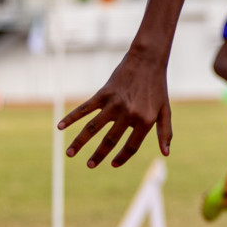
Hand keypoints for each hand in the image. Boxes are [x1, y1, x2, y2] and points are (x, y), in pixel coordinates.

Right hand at [57, 52, 172, 167]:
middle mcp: (128, 114)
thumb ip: (165, 132)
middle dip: (98, 155)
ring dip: (79, 142)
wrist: (147, 61)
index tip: (113, 164)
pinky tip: (60, 127)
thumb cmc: (157, 87)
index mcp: (145, 120)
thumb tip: (165, 153)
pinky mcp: (103, 94)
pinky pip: (84, 109)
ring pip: (92, 128)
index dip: (122, 157)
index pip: (131, 146)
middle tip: (89, 166)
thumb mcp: (165, 110)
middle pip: (109, 140)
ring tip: (69, 154)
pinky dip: (71, 118)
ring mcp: (114, 104)